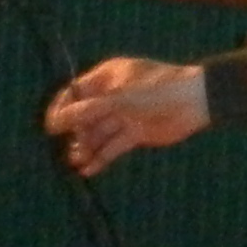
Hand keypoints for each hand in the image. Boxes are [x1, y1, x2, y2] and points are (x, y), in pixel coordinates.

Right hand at [47, 57, 208, 174]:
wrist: (195, 103)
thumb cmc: (156, 91)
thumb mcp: (118, 99)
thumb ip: (87, 112)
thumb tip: (54, 122)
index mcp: (108, 76)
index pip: (76, 92)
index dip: (62, 109)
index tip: (51, 128)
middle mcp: (113, 95)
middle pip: (85, 115)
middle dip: (76, 131)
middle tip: (73, 147)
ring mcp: (124, 115)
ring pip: (98, 132)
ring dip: (86, 146)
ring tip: (77, 160)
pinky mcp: (134, 133)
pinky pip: (112, 146)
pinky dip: (101, 158)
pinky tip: (88, 170)